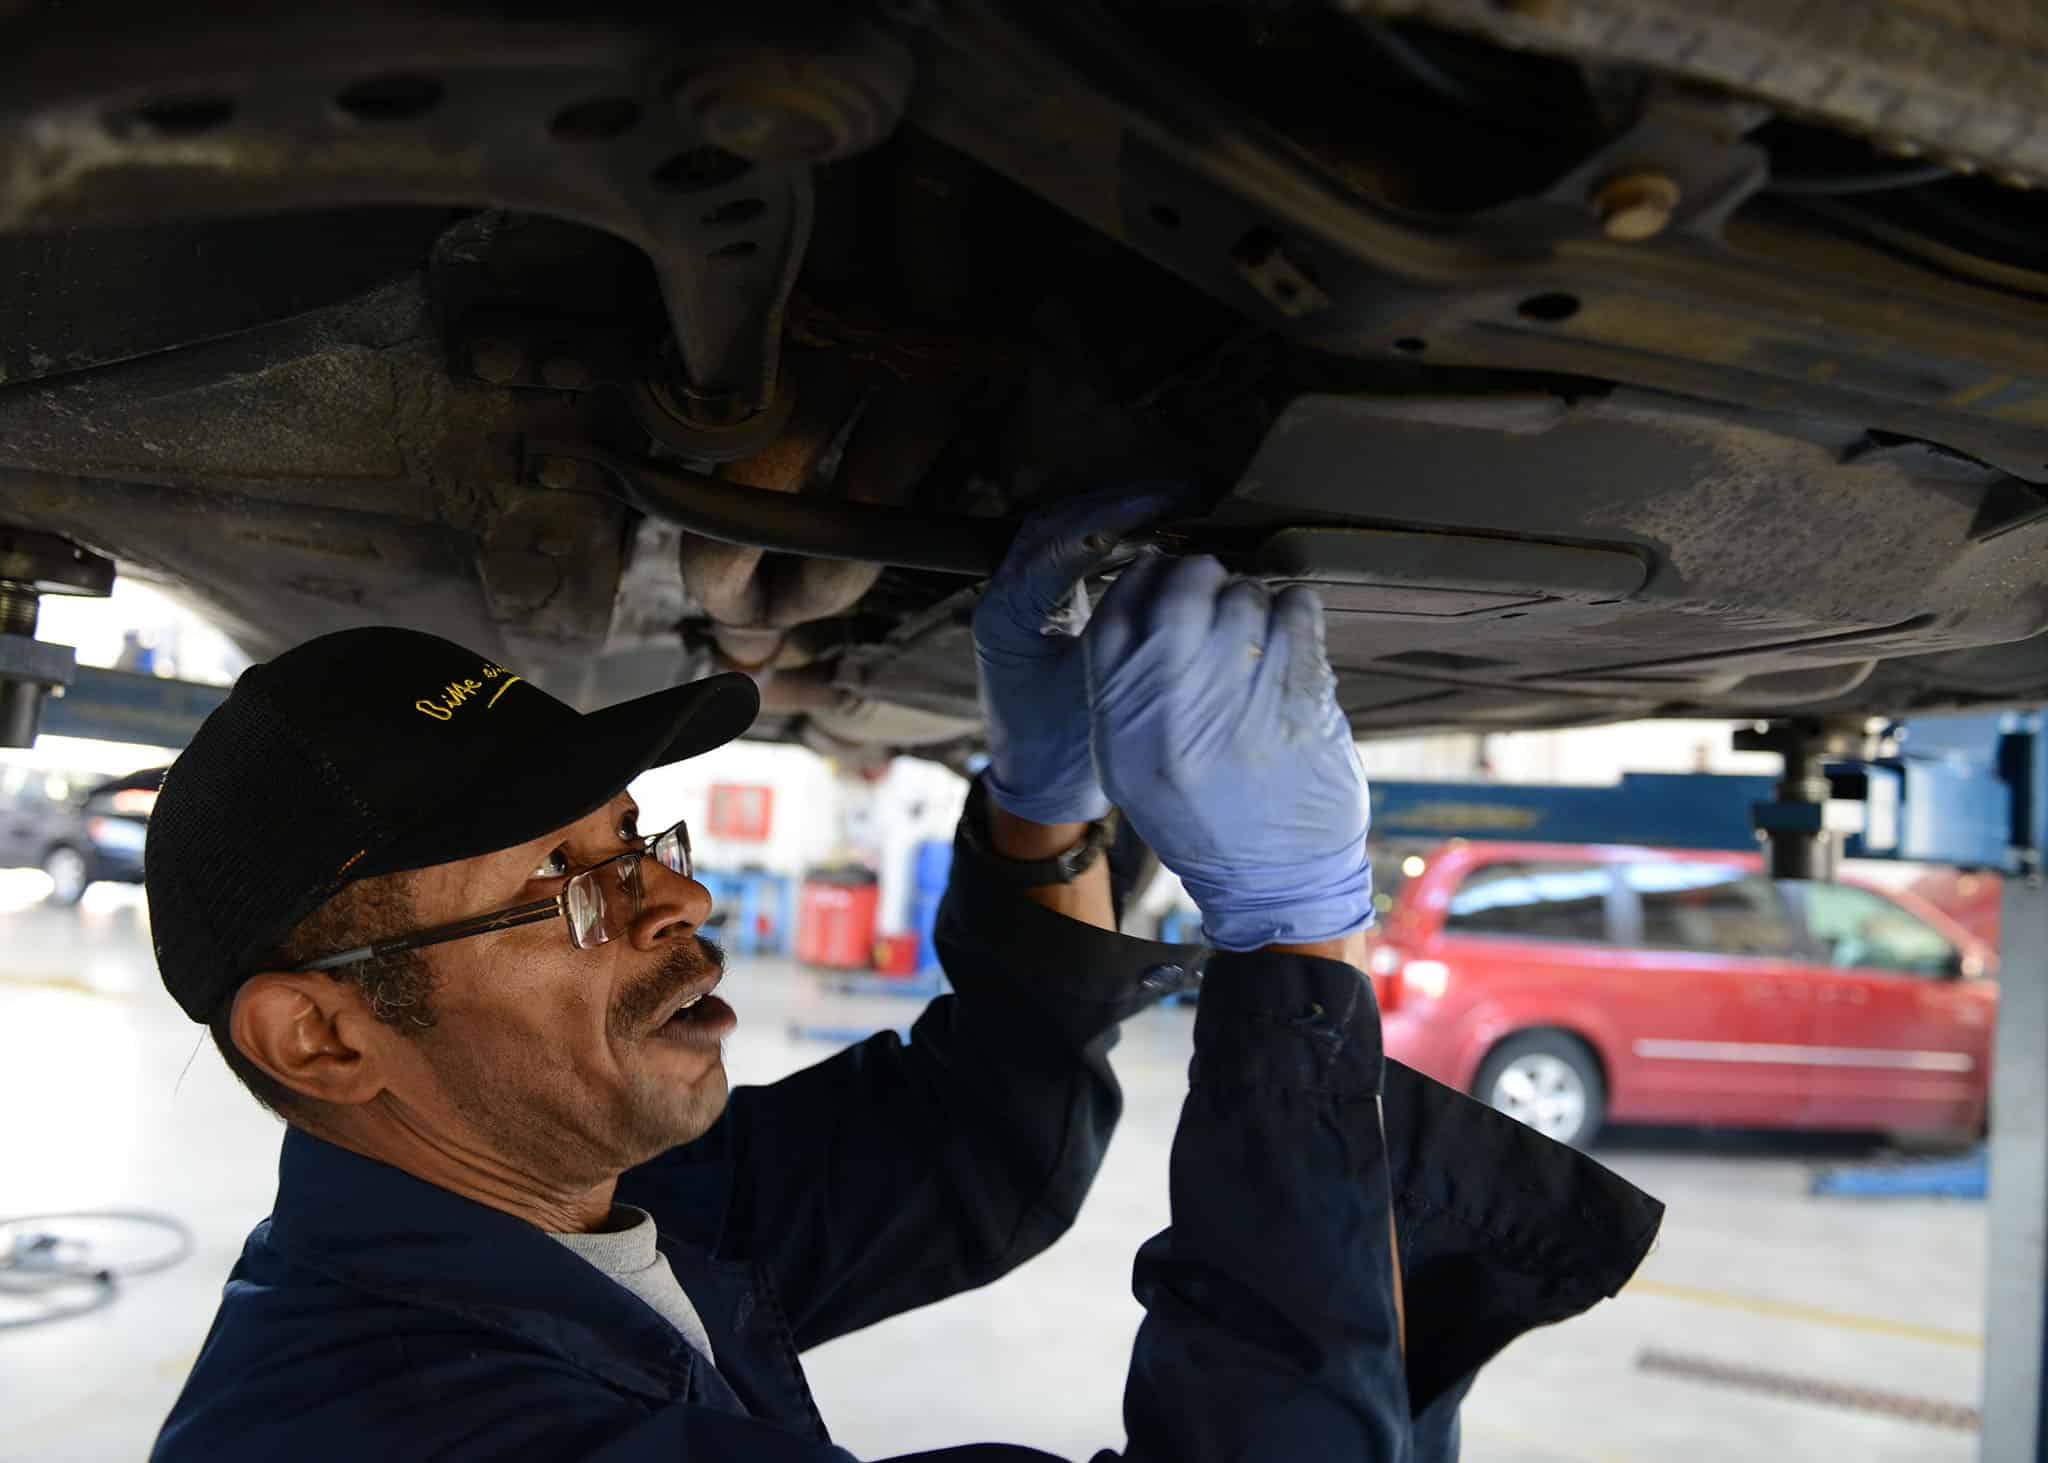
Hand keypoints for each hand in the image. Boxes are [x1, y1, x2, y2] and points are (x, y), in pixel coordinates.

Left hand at [973, 483, 1193, 825]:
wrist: (1040, 795)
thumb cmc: (1065, 757)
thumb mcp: (1102, 694)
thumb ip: (1131, 631)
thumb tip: (1178, 573)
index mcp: (1007, 616)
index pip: (1061, 540)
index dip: (1121, 514)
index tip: (1175, 502)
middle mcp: (1003, 599)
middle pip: (1059, 523)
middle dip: (1122, 504)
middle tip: (1184, 495)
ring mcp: (1018, 601)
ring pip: (1066, 534)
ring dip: (1119, 518)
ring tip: (1179, 512)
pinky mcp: (1040, 609)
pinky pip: (1075, 557)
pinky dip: (1116, 544)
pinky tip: (1159, 544)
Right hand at [1083, 554, 1371, 950]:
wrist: (1272, 879)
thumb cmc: (1202, 818)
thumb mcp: (1132, 765)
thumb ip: (1125, 688)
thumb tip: (1142, 597)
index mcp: (1123, 718)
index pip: (1119, 611)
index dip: (1143, 580)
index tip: (1162, 578)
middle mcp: (1174, 702)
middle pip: (1180, 589)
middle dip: (1201, 577)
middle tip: (1217, 590)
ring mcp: (1239, 694)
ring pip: (1244, 594)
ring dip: (1254, 599)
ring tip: (1258, 633)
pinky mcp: (1299, 692)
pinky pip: (1297, 610)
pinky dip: (1297, 611)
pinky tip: (1292, 639)